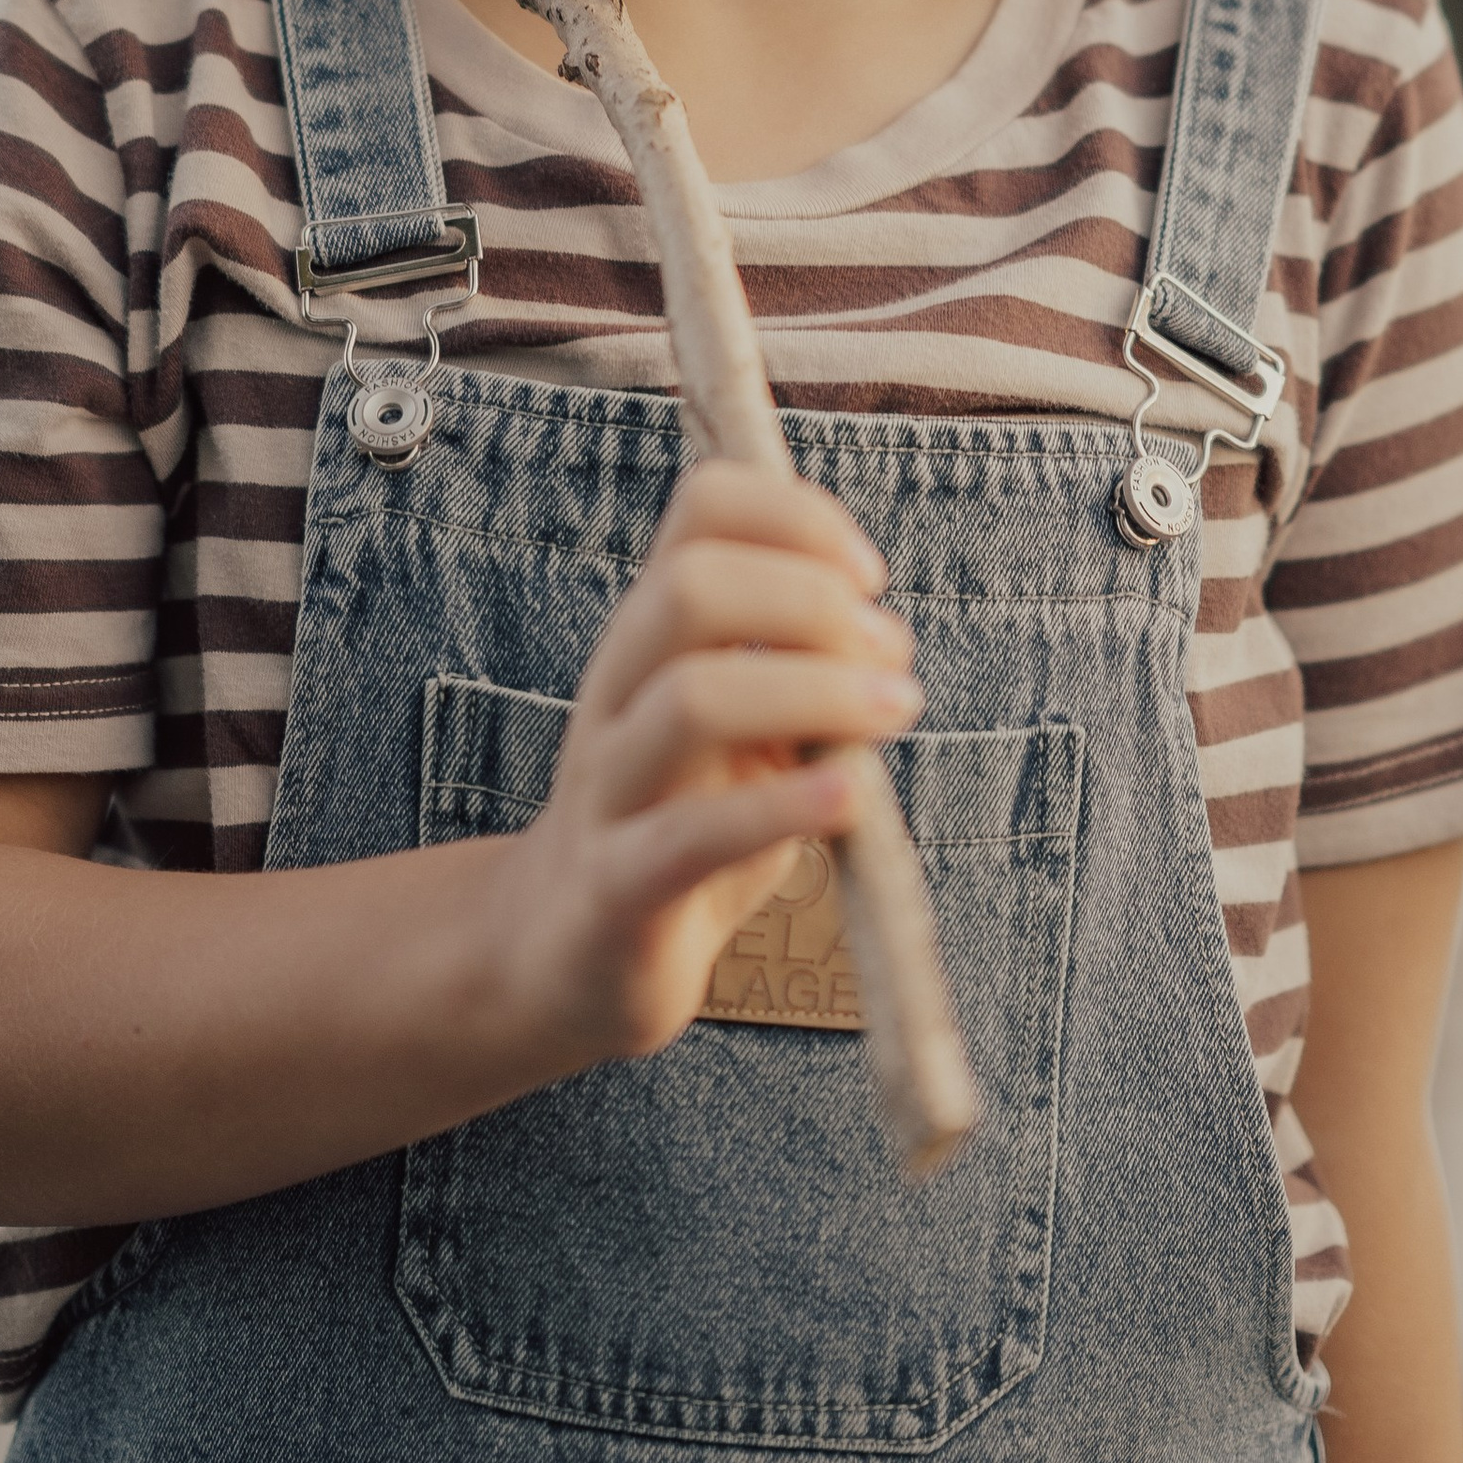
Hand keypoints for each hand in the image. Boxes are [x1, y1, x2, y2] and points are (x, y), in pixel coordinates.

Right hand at [484, 461, 919, 1074]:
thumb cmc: (681, 822)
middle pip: (691, 587)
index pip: (703, 508)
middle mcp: (619, 691)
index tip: (869, 577)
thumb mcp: (743, 729)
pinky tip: (847, 796)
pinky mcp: (619, 888)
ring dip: (815, 692)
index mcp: (652, 634)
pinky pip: (689, 835)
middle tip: (891, 655)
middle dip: (810, 601)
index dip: (798, 517)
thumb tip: (883, 641)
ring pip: (690, 699)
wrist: (568, 955)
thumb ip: (799, 673)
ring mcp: (610, 789)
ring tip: (894, 713)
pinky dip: (779, 807)